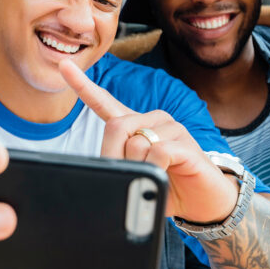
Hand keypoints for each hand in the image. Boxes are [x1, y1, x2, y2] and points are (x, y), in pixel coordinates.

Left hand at [58, 60, 237, 223]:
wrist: (205, 203)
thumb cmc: (169, 187)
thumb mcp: (135, 176)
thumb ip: (118, 165)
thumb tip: (104, 165)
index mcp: (136, 126)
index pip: (104, 102)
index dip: (82, 85)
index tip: (64, 66)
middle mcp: (152, 120)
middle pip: (116, 126)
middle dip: (115, 156)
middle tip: (132, 175)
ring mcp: (170, 128)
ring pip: (136, 141)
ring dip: (138, 166)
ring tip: (154, 177)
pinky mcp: (185, 142)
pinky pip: (157, 151)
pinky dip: (154, 168)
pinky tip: (165, 174)